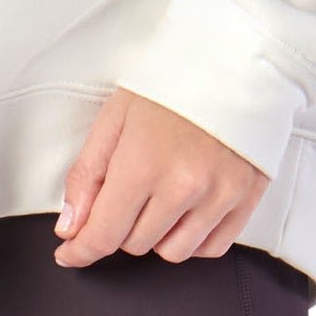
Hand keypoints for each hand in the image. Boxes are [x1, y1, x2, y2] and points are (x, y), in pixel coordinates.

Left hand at [53, 87, 270, 265]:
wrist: (233, 61)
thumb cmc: (170, 84)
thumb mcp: (114, 118)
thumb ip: (87, 175)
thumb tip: (70, 227)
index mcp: (143, 164)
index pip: (104, 233)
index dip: (81, 250)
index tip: (69, 253)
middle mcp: (183, 187)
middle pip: (135, 244)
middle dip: (119, 225)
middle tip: (126, 190)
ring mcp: (219, 196)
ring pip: (173, 253)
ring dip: (156, 234)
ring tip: (158, 196)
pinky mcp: (246, 199)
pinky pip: (211, 248)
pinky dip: (192, 238)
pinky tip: (185, 210)